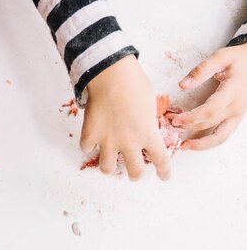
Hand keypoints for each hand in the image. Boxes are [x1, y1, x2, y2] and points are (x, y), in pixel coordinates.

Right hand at [81, 55, 170, 180]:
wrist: (110, 73)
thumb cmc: (133, 81)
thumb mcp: (149, 103)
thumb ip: (146, 121)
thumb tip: (142, 126)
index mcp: (148, 133)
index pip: (161, 160)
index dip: (164, 171)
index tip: (164, 176)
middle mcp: (129, 142)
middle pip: (135, 172)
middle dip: (136, 175)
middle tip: (134, 171)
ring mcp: (108, 141)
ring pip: (107, 169)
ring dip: (109, 166)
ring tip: (109, 159)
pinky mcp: (90, 135)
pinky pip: (86, 148)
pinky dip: (88, 145)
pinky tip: (91, 139)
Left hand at [168, 44, 246, 149]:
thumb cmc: (237, 60)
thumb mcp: (221, 57)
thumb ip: (201, 70)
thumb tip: (182, 85)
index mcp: (233, 90)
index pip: (211, 109)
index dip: (191, 117)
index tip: (175, 119)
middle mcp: (237, 106)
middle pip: (210, 123)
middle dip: (188, 125)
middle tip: (170, 122)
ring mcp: (237, 116)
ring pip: (218, 138)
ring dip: (198, 143)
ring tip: (182, 145)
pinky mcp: (235, 120)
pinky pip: (221, 137)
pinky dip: (207, 144)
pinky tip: (192, 144)